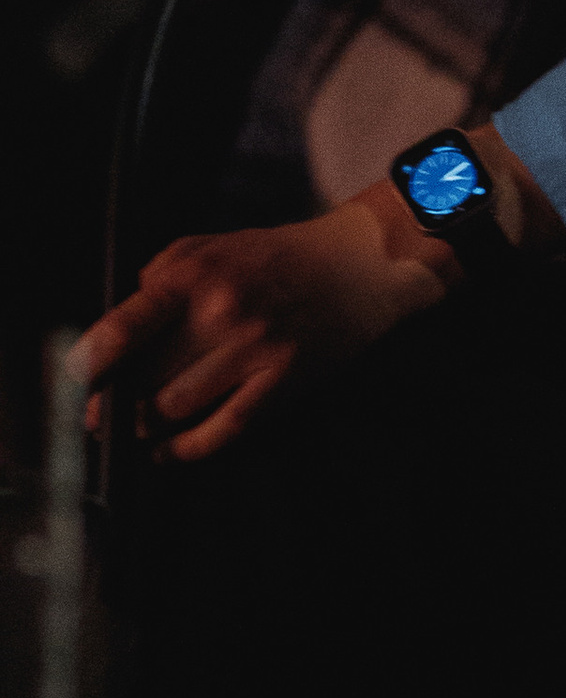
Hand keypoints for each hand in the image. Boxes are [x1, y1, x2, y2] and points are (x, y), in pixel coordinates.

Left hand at [72, 193, 452, 460]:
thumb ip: (160, 278)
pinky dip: (188, 448)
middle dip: (115, 406)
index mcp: (194, 275)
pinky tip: (169, 452)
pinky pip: (225, 428)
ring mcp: (256, 348)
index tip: (74, 386)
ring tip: (137, 432)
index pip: (124, 327)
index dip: (90, 365)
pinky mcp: (284, 379)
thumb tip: (119, 331)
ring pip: (176, 408)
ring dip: (148, 428)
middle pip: (145, 378)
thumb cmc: (278, 256)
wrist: (360, 264)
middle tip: (101, 418)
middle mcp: (222, 312)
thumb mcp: (210, 245)